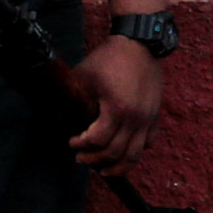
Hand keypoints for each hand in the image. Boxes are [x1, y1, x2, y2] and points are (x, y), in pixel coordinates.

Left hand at [66, 35, 164, 172]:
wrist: (139, 42)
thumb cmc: (109, 58)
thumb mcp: (83, 76)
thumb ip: (72, 99)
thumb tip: (56, 117)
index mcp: (117, 109)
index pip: (98, 141)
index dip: (81, 146)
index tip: (72, 142)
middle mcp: (136, 118)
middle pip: (115, 154)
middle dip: (94, 160)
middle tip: (81, 158)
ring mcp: (148, 118)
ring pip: (134, 155)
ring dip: (117, 166)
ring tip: (103, 170)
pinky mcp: (155, 114)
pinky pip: (149, 142)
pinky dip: (136, 151)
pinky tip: (124, 150)